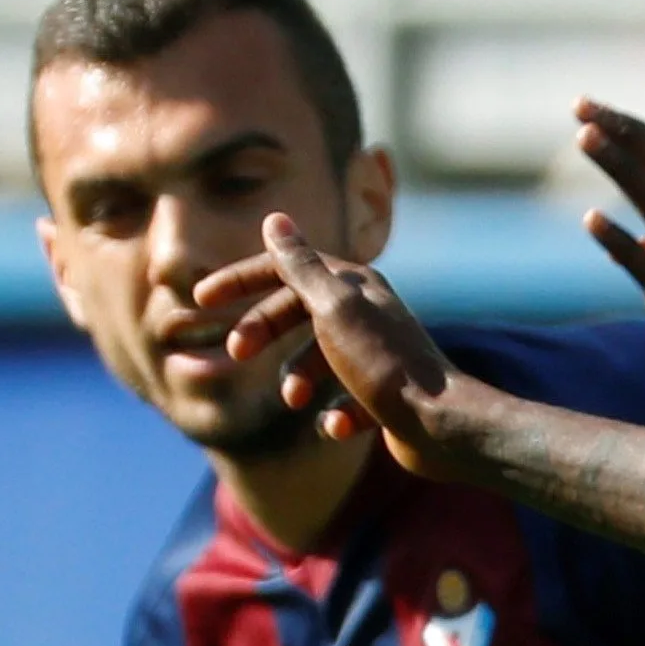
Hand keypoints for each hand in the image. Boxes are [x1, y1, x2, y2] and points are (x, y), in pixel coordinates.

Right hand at [207, 212, 487, 476]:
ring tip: (295, 400)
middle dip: (262, 331)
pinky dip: (334, 415)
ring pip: (317, 361)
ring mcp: (375, 355)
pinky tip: (339, 426)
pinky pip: (344, 402)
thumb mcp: (332, 308)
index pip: (286, 267)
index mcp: (354, 285)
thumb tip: (275, 219)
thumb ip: (301, 266)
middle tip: (236, 354)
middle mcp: (366, 313)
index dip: (241, 279)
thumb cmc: (383, 364)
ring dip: (297, 379)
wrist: (443, 427)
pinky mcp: (385, 397)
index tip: (201, 298)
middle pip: (296, 312)